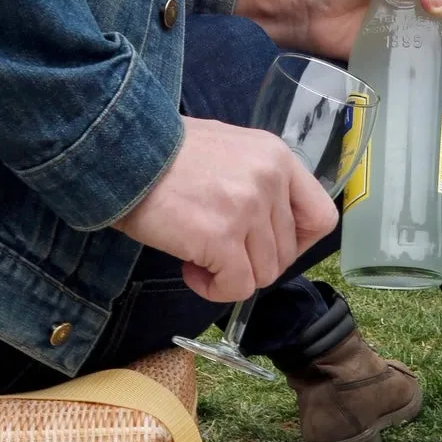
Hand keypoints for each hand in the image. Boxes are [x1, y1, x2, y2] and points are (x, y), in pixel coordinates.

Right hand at [114, 117, 337, 302]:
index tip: (266, 247)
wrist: (120, 153)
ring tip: (198, 257)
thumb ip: (257, 183)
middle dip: (251, 263)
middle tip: (217, 251)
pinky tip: (190, 270)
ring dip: (230, 276)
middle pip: (285, 255)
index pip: (321, 218)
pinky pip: (236, 288)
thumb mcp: (229, 151)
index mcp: (277, 157)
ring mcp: (248, 210)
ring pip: (263, 275)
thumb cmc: (165, 155)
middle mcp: (270, 181)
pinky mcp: (222, 238)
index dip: (297, 244)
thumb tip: (265, 230)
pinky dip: (213, 290)